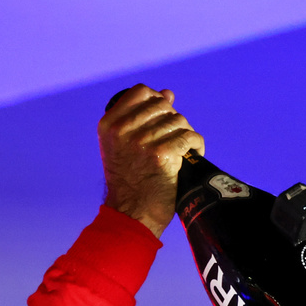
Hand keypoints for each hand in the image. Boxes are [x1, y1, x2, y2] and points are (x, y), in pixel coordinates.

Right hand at [99, 85, 204, 237]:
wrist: (132, 213)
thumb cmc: (130, 180)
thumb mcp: (122, 146)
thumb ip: (139, 117)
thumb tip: (168, 93)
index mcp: (109, 124)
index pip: (141, 92)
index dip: (157, 100)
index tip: (162, 117)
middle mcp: (123, 130)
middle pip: (163, 105)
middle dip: (173, 119)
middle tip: (175, 138)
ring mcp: (142, 141)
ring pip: (178, 121)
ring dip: (186, 133)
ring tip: (184, 149)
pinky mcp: (162, 153)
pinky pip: (189, 137)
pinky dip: (196, 145)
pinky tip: (193, 154)